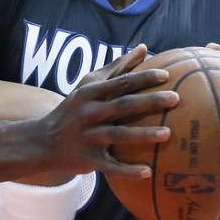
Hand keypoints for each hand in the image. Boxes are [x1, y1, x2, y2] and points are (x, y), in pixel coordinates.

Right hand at [38, 44, 178, 178]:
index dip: (143, 78)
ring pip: (119, 136)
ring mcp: (89, 137)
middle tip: (176, 98)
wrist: (43, 141)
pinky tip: (148, 171)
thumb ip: (117, 67)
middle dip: (149, 101)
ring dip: (143, 135)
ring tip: (168, 134)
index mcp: (91, 93)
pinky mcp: (89, 160)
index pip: (121, 82)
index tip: (166, 75)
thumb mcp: (89, 85)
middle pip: (123, 105)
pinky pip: (111, 166)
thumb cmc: (74, 109)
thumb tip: (144, 48)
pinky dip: (128, 170)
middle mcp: (89, 113)